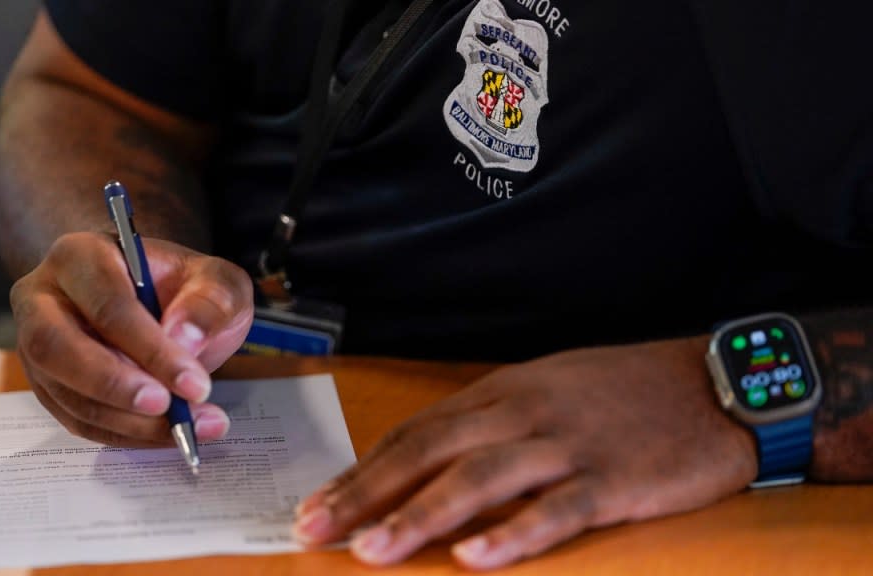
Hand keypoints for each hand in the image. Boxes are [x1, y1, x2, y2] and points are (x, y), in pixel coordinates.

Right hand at [10, 232, 253, 446]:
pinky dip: (124, 434)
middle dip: (116, 386)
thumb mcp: (218, 282)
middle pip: (57, 347)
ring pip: (65, 392)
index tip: (194, 383)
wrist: (174, 311)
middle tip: (168, 408)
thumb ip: (211, 301)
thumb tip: (183, 338)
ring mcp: (39, 345)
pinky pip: (76, 419)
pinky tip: (167, 434)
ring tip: (186, 427)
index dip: (150, 349)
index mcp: (82, 256)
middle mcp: (45, 298)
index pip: (107, 305)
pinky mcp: (49, 385)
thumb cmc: (188, 290)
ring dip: (127, 420)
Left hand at [292, 336, 757, 568]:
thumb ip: (489, 423)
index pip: (415, 433)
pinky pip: (557, 509)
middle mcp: (522, 414)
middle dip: (365, 493)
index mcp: (501, 394)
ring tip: (370, 550)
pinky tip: (474, 558)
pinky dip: (513, 534)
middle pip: (428, 453)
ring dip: (418, 515)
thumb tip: (427, 460)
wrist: (713, 384)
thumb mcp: (545, 391)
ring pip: (479, 480)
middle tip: (313, 529)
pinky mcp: (614, 479)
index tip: (318, 502)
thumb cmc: (621, 393)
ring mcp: (567, 445)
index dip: (362, 470)